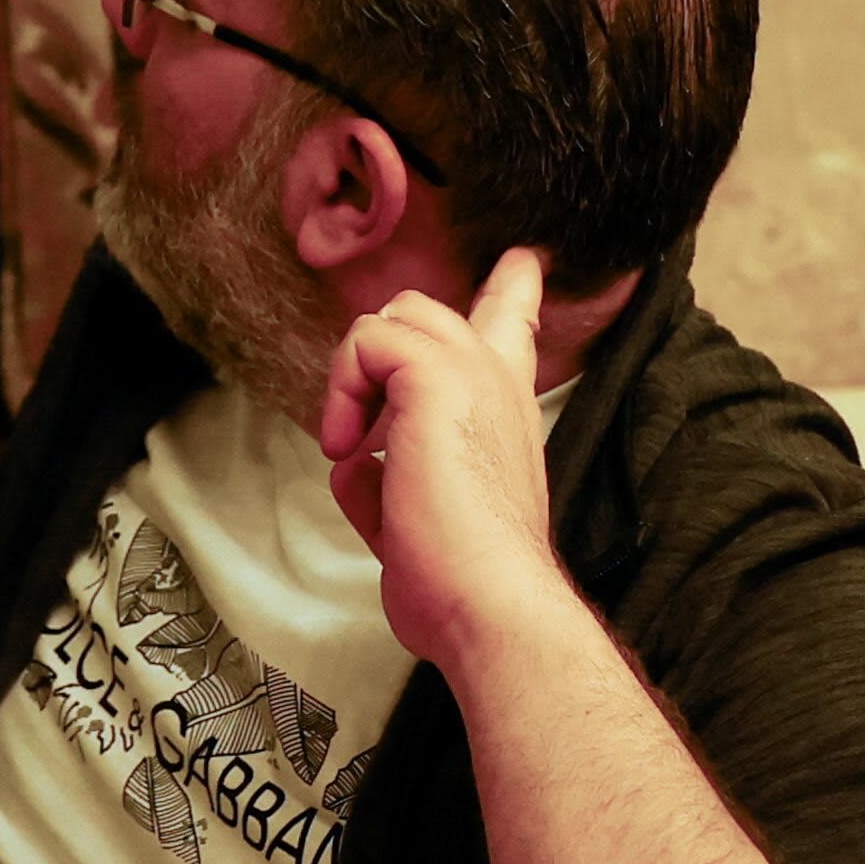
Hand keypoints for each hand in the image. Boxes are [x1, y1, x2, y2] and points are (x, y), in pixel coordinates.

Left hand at [317, 246, 577, 672]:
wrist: (489, 600)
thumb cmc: (462, 580)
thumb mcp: (420, 523)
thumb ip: (389, 484)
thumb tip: (355, 467)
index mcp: (507, 412)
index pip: (517, 327)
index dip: (512, 291)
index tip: (522, 263)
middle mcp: (497, 381)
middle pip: (432, 310)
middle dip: (379, 345)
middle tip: (354, 426)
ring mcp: (471, 371)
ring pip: (398, 314)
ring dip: (355, 377)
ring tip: (349, 441)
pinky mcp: (435, 375)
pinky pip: (367, 340)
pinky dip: (342, 389)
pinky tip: (345, 445)